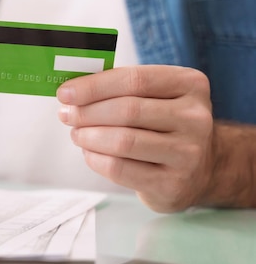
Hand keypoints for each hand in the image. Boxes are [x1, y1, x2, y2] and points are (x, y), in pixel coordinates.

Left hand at [57, 65, 213, 211]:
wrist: (199, 168)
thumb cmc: (163, 123)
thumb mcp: (154, 96)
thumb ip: (119, 87)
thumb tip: (72, 90)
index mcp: (189, 84)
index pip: (135, 79)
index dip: (94, 86)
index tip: (65, 92)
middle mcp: (195, 118)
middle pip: (127, 110)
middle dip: (87, 112)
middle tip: (66, 115)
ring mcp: (188, 153)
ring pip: (122, 141)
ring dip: (88, 136)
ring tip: (77, 134)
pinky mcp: (172, 183)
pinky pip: (120, 169)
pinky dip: (95, 159)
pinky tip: (90, 153)